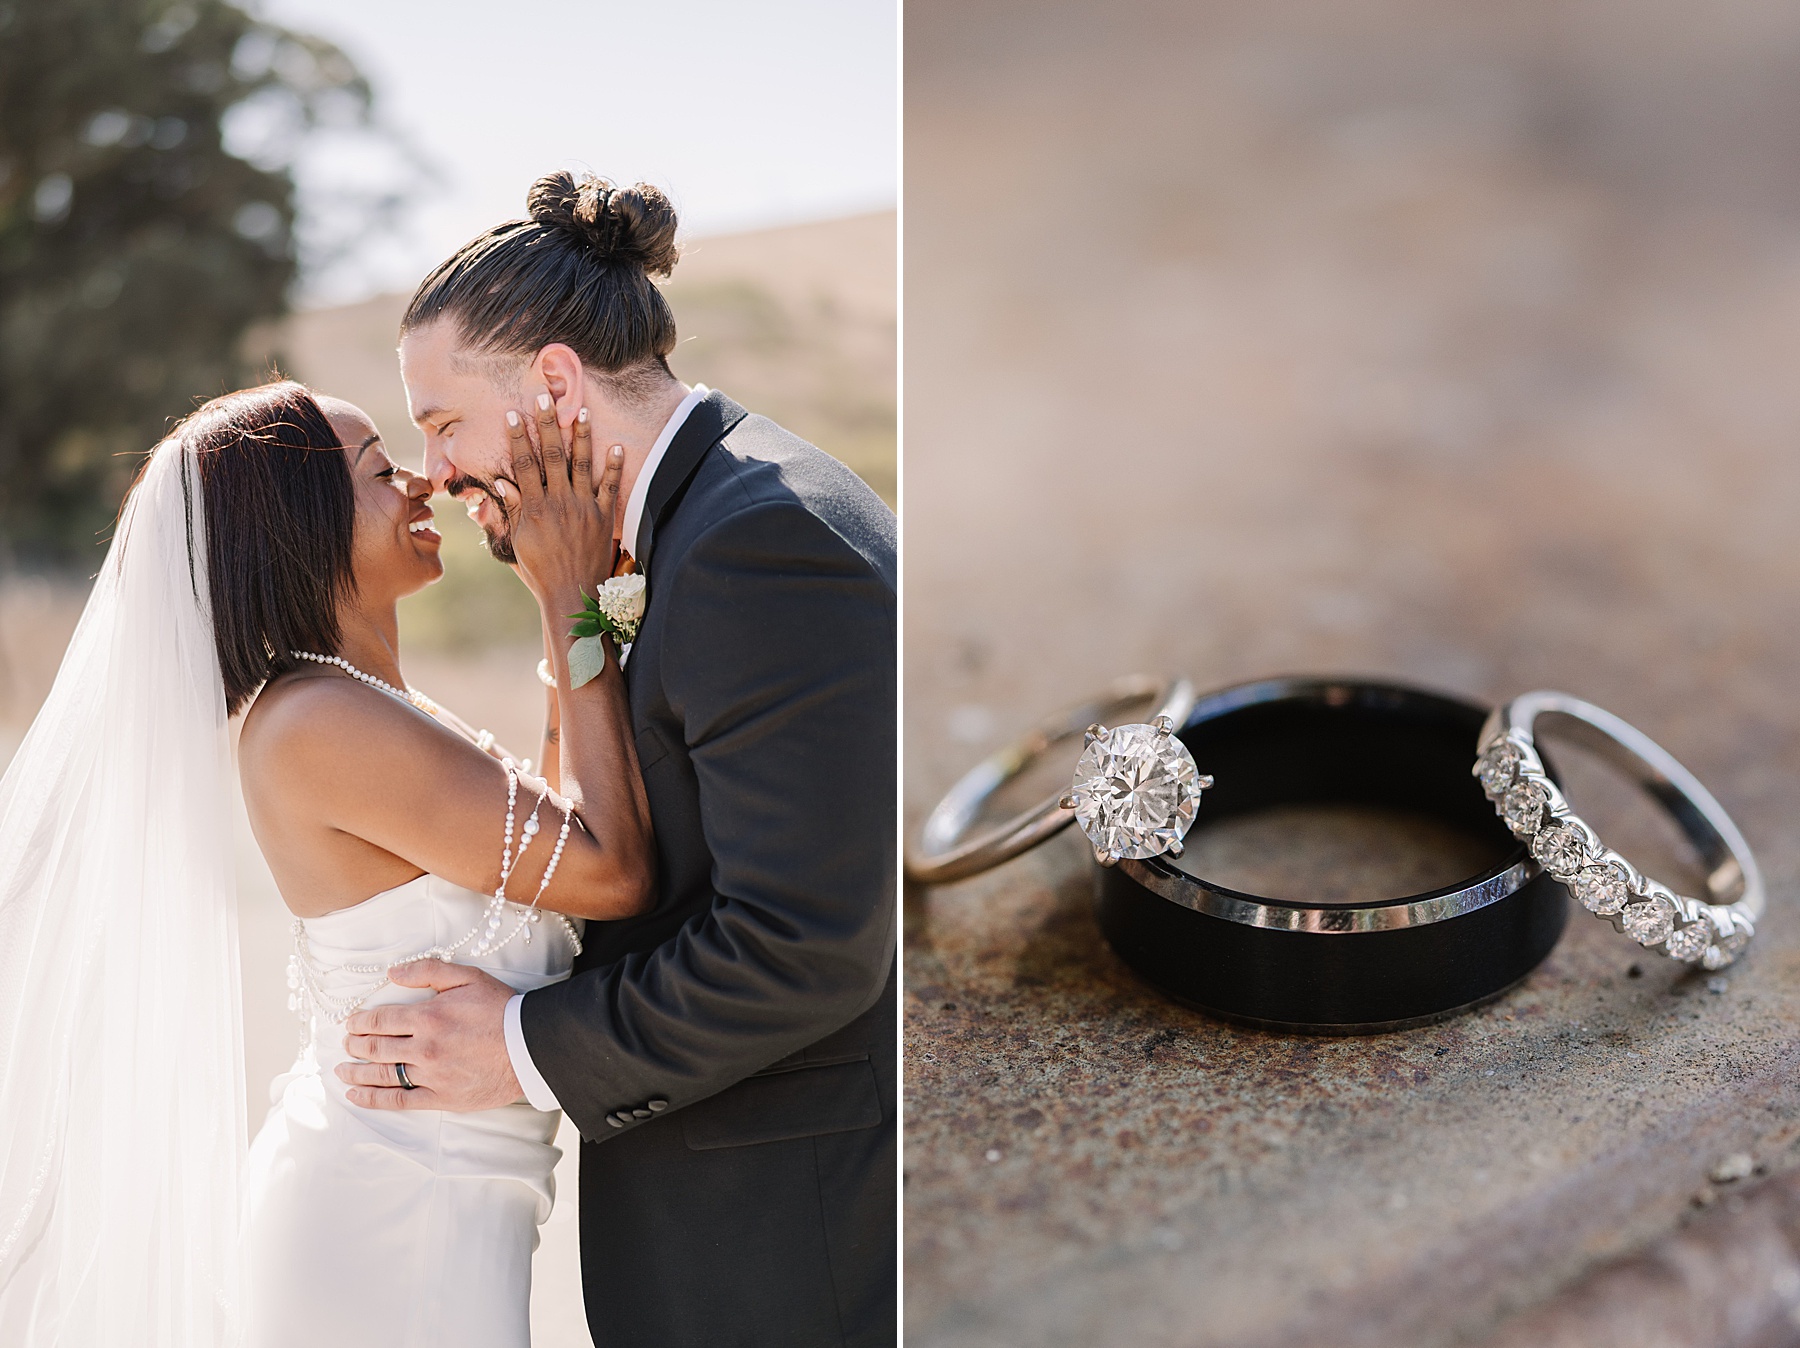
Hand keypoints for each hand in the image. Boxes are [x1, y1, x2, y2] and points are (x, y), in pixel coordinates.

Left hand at [336, 960, 521, 1111]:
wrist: (529, 1047)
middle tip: (346, 1044)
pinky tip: (357, 1096)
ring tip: (342, 1070)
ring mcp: (430, 1075)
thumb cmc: (501, 1009)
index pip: (380, 1020)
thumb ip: (428, 971)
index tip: (351, 1023)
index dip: (359, 1022)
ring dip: (355, 1073)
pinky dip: (372, 1099)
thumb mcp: (468, 977)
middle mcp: (424, 1047)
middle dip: (354, 1045)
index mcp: (428, 1016)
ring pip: (381, 1074)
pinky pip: (398, 1100)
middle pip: (376, 1047)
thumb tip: (393, 972)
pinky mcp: (440, 1097)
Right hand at [499, 391, 625, 606]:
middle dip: (547, 424)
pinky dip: (614, 466)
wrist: (573, 595)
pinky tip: (615, 445)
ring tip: (580, 410)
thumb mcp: (518, 543)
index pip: (523, 465)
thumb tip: (503, 481)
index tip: (512, 414)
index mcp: (535, 509)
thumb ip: (512, 511)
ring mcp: (584, 509)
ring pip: (582, 464)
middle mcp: (559, 504)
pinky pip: (610, 487)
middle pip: (551, 456)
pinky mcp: (605, 518)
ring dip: (581, 436)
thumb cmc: (541, 572)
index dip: (518, 438)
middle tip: (544, 397)